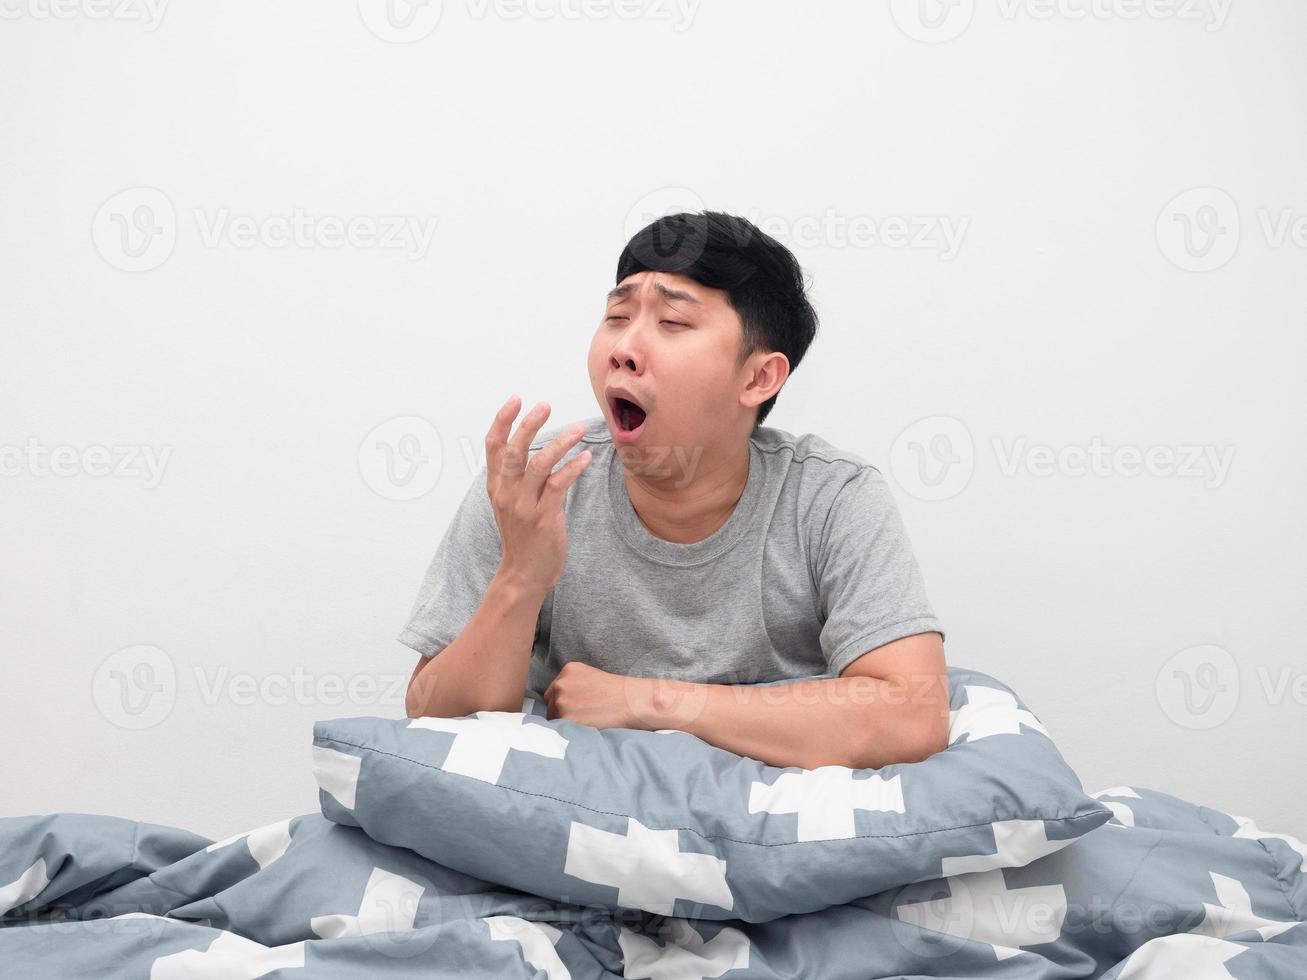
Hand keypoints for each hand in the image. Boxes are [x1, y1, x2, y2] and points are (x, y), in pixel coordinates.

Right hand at [485, 395, 592, 597]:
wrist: (523, 575)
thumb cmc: (522, 537)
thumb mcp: (509, 504)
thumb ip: (515, 479)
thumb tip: (533, 450)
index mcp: (496, 487)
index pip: (493, 447)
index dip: (502, 420)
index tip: (516, 400)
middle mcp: (506, 493)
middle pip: (514, 450)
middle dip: (529, 424)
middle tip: (544, 405)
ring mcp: (523, 506)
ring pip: (538, 464)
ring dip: (560, 443)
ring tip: (578, 429)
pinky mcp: (543, 518)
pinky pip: (558, 485)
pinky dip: (573, 468)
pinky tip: (586, 458)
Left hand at [542, 662, 657, 731]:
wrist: (632, 702)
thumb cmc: (617, 692)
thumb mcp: (591, 676)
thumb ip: (573, 684)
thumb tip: (559, 700)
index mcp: (568, 670)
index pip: (554, 691)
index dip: (563, 702)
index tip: (576, 708)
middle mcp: (561, 684)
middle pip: (551, 705)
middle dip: (562, 712)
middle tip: (583, 716)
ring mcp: (561, 701)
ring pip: (555, 718)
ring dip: (566, 723)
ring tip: (587, 721)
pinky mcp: (566, 718)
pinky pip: (562, 729)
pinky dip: (571, 731)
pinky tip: (586, 727)